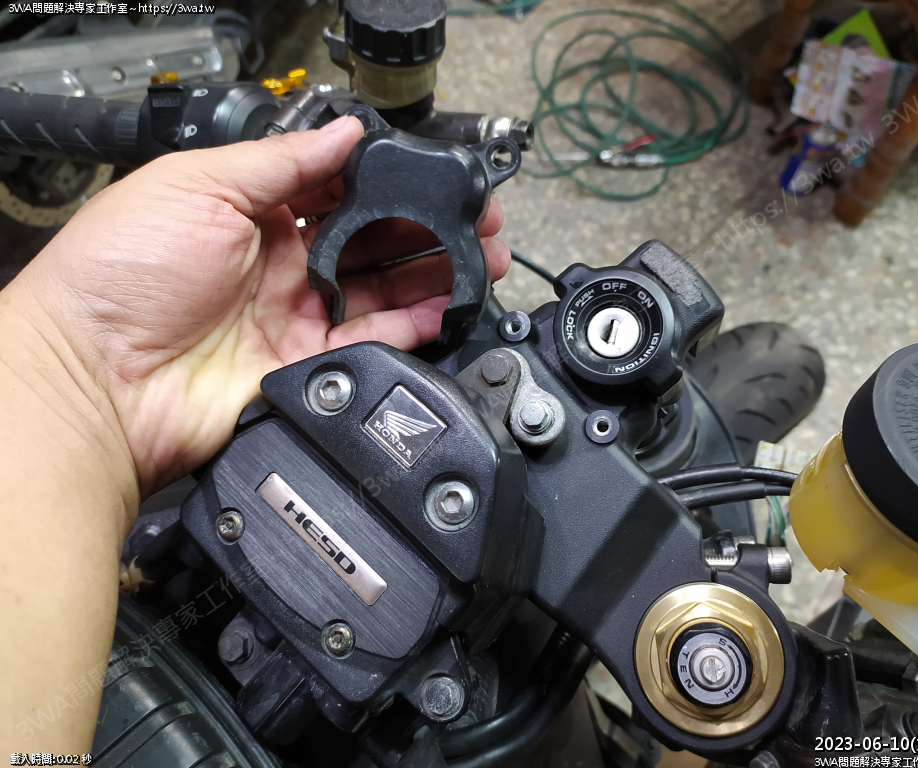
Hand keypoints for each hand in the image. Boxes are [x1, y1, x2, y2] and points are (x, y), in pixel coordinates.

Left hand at [7, 116, 509, 496]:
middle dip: (429, 228)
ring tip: (477, 260)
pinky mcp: (307, 366)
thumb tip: (347, 132)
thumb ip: (280, 160)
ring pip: (384, 291)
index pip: (342, 188)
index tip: (435, 178)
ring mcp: (296, 317)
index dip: (393, 182)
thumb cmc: (120, 274)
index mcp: (254, 212)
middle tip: (474, 223)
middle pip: (374, 241)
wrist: (94, 379)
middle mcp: (283, 264)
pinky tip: (443, 305)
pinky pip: (374, 341)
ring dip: (435, 274)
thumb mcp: (197, 184)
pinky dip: (414, 325)